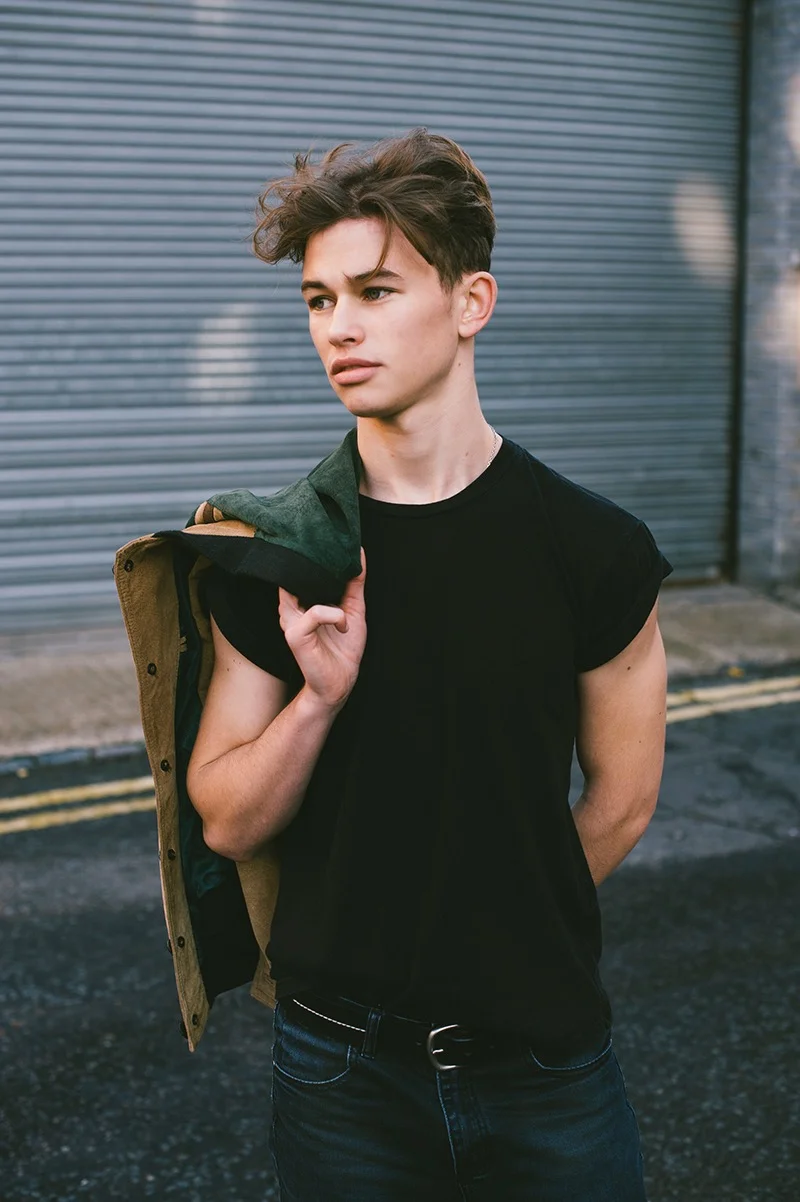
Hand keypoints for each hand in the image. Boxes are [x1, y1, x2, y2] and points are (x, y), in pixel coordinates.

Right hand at [277, 547, 366, 711]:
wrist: (339, 683)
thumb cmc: (343, 649)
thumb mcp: (353, 609)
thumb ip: (354, 583)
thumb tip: (358, 553)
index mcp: (301, 600)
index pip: (297, 569)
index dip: (308, 551)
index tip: (325, 535)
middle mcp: (290, 608)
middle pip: (292, 572)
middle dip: (309, 559)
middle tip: (328, 544)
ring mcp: (289, 621)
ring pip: (301, 586)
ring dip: (325, 583)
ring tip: (339, 593)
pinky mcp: (294, 635)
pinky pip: (315, 612)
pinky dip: (335, 615)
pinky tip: (343, 626)